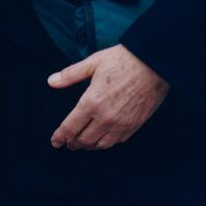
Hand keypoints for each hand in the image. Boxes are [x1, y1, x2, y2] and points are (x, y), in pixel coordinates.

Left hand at [48, 44, 168, 150]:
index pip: (70, 127)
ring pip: (100, 144)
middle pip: (84, 140)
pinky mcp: (135, 124)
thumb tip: (51, 81)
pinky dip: (107, 142)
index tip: (55, 142)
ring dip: (90, 146)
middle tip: (69, 142)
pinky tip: (104, 138)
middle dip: (73, 143)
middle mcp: (105, 117)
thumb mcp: (93, 62)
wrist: (154, 62)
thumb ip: (70, 75)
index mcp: (92, 102)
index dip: (60, 137)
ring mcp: (121, 123)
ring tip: (84, 143)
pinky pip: (118, 141)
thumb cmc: (123, 59)